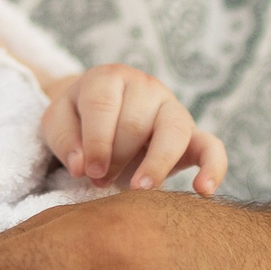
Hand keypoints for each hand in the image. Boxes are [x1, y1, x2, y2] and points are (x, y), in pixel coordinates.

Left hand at [40, 65, 227, 194]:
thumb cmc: (78, 120)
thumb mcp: (58, 122)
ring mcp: (172, 109)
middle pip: (135, 122)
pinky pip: (212, 147)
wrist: (102, 115)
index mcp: (109, 78)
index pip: (104, 105)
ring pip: (174, 131)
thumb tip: (83, 166)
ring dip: (156, 164)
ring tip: (140, 190)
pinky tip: (203, 191)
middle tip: (101, 180)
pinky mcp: (192, 134)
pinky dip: (213, 168)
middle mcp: (146, 87)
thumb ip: (64, 140)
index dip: (96, 141)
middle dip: (116, 157)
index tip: (88, 172)